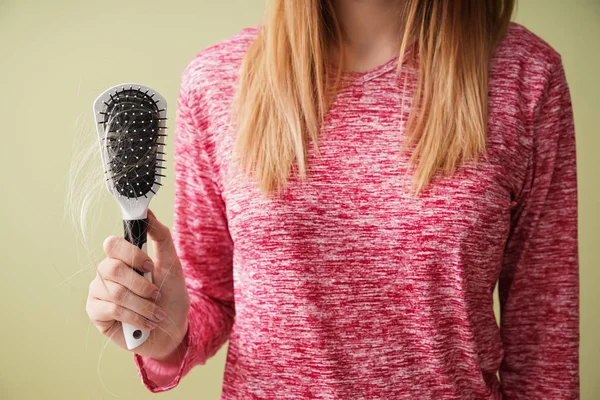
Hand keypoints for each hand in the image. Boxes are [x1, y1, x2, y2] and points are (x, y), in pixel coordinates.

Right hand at [86, 208, 189, 359]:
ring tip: (156, 314)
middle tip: (157, 294)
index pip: (112, 244)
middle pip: (112, 268)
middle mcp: (106, 272)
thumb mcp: (172, 264)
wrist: (172, 328)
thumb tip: (148, 213)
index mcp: (122, 258)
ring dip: (143, 305)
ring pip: (115, 292)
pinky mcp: (96, 312)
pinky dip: (135, 317)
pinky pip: (111, 310)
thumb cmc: (170, 295)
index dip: (132, 255)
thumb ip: (161, 237)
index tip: (151, 266)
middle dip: (141, 285)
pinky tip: (146, 324)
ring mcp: (99, 291)